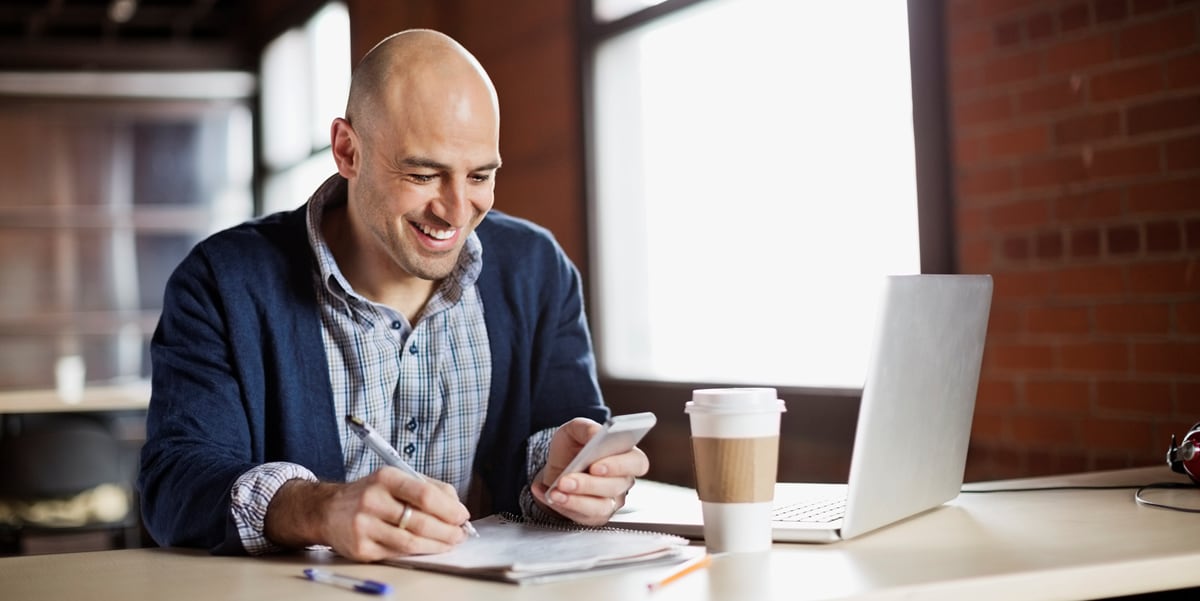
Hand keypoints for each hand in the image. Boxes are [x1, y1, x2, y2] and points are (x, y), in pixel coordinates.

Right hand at [266, 467, 469, 561]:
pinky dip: (417, 553)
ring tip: (450, 543)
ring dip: (437, 545)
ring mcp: (364, 526)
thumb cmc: (371, 494)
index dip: (449, 509)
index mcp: (386, 478)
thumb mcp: (396, 479)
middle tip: (460, 534)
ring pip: (411, 542)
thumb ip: (429, 488)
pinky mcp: (361, 549)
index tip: (462, 516)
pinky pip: (397, 554)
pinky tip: (427, 548)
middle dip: (447, 531)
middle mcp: (372, 500)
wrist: (327, 510)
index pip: (425, 494)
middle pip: (421, 522)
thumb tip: (457, 508)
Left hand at [530, 417, 649, 525]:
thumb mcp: (575, 430)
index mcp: (626, 455)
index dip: (619, 466)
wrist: (557, 467)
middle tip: (567, 480)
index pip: (637, 463)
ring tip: (556, 490)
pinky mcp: (596, 516)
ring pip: (601, 506)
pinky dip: (565, 506)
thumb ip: (587, 428)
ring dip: (575, 499)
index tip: (596, 465)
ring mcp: (612, 500)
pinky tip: (552, 495)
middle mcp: (623, 480)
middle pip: (616, 486)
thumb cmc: (573, 448)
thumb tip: (596, 435)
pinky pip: (584, 516)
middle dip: (589, 484)